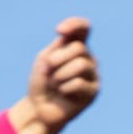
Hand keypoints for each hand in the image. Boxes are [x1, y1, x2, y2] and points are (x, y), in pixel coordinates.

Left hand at [9, 18, 97, 133]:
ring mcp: (92, 74)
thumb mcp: (44, 60)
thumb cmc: (41, 83)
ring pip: (80, 65)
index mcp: (75, 46)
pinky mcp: (93, 91)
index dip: (75, 25)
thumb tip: (68, 43)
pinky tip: (63, 94)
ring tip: (55, 84)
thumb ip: (58, 48)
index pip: (83, 28)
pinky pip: (79, 83)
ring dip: (60, 75)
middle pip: (79, 48)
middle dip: (58, 59)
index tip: (59, 31)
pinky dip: (64, 88)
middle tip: (49, 71)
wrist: (39, 109)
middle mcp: (87, 58)